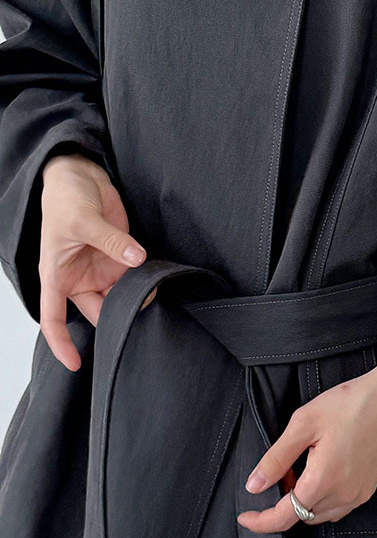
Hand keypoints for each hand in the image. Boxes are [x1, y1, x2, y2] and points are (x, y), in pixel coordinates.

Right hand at [39, 152, 152, 370]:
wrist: (80, 174)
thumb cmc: (65, 198)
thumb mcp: (82, 220)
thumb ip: (111, 241)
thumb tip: (136, 258)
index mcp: (58, 276)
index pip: (54, 318)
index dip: (62, 343)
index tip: (76, 363)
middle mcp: (79, 278)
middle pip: (99, 310)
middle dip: (118, 317)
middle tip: (141, 317)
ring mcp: (102, 269)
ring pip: (121, 296)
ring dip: (138, 299)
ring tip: (156, 296)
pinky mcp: (121, 256)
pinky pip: (135, 276)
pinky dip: (147, 281)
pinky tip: (161, 282)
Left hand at [237, 350, 376, 532]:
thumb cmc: (351, 403)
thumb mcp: (304, 423)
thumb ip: (276, 458)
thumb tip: (255, 485)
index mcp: (323, 480)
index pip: (285, 517)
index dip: (261, 522)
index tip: (245, 517)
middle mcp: (343, 494)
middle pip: (302, 515)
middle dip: (284, 501)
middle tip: (281, 471)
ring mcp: (359, 494)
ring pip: (319, 513)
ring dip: (304, 500)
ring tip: (302, 466)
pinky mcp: (368, 488)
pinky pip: (338, 506)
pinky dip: (322, 497)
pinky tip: (321, 470)